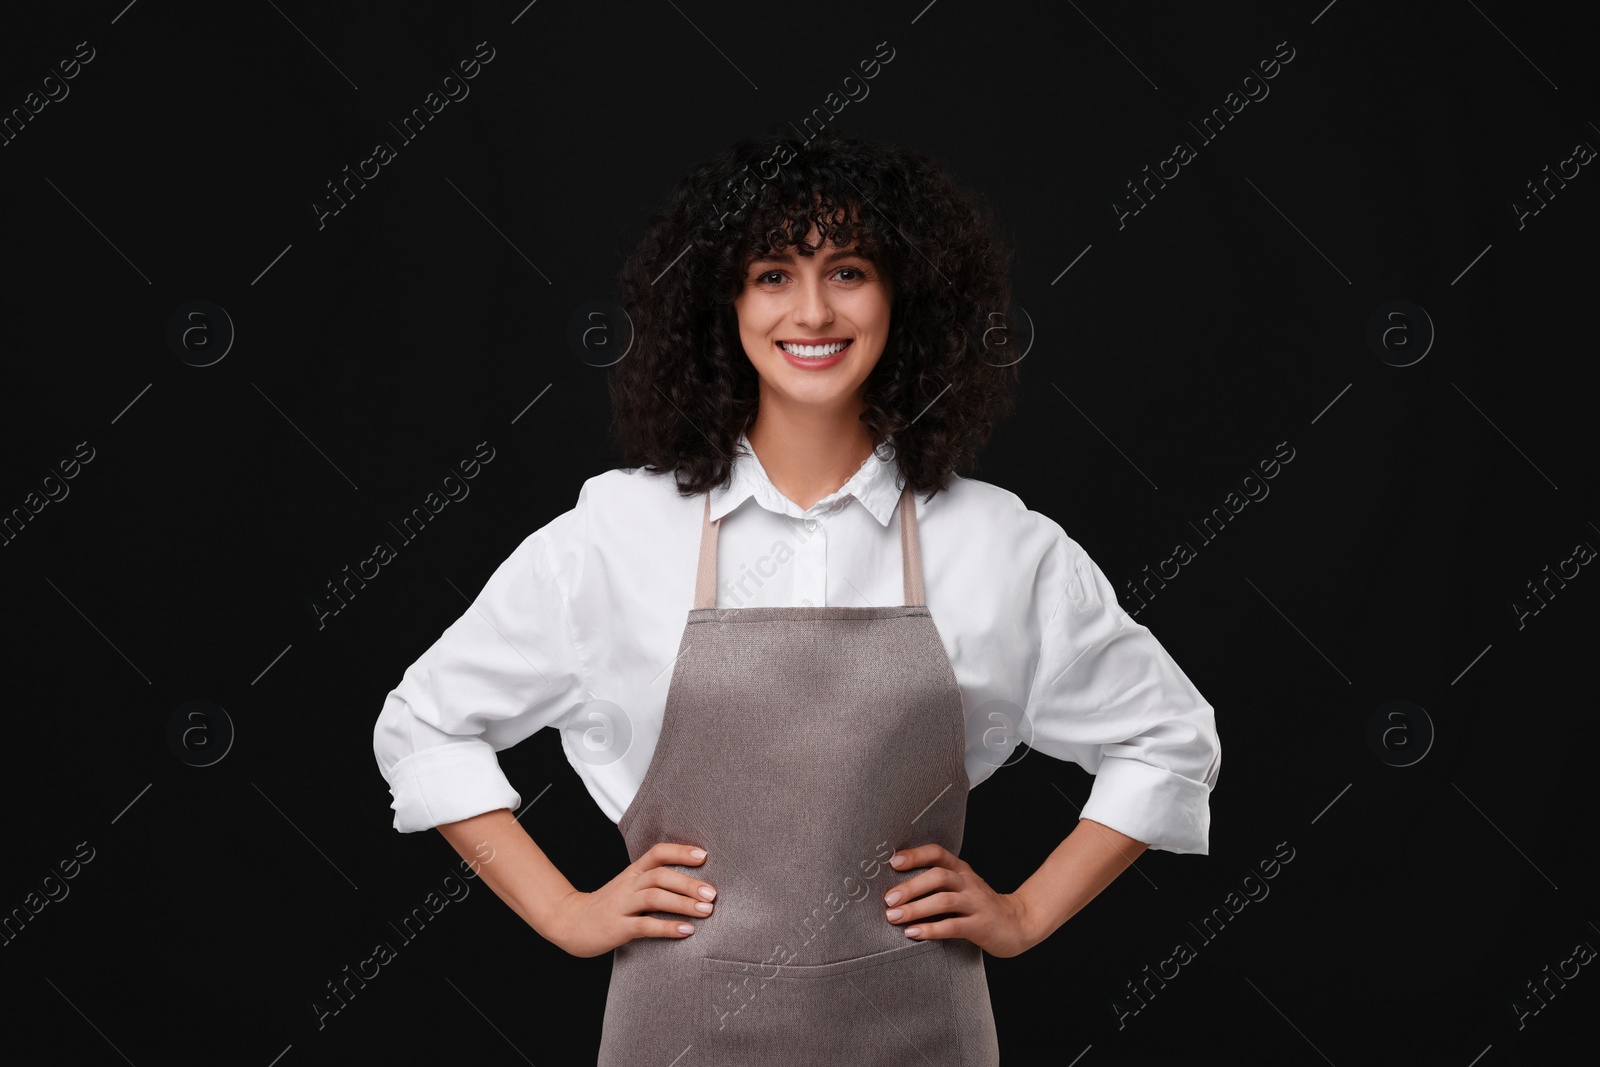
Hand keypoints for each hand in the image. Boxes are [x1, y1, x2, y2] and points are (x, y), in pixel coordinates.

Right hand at [544, 842, 716, 957]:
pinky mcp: (617, 928)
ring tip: (706, 910)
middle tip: (712, 893)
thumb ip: (653, 882)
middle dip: (689, 883)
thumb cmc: (607, 906)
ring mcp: (621, 906)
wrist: (569, 922)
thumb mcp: (628, 887)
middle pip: (660, 875)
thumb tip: (693, 882)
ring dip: (683, 903)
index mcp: (633, 872)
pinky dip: (667, 927)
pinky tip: (686, 931)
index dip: (680, 852)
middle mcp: (628, 885)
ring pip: (654, 897)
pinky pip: (644, 925)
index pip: (657, 853)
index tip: (704, 856)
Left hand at [881, 844, 1038, 957]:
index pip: (937, 853)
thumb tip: (895, 888)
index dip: (915, 855)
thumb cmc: (979, 906)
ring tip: (894, 917)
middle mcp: (968, 882)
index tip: (893, 863)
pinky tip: (913, 933)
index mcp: (961, 869)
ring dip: (916, 909)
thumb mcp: (961, 886)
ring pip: (944, 901)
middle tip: (888, 899)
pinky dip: (931, 929)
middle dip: (910, 887)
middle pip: (938, 877)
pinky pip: (953, 926)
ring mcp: (976, 903)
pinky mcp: (981, 925)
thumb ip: (936, 883)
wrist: (1018, 923)